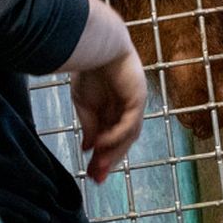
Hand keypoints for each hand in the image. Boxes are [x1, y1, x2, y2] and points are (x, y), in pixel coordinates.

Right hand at [70, 48, 145, 183]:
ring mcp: (134, 104)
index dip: (102, 156)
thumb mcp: (84, 104)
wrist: (97, 43)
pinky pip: (127, 124)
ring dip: (113, 154)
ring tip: (98, 168)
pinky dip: (115, 136)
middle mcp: (127, 109)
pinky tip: (100, 145)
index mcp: (114, 108)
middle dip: (109, 160)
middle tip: (96, 179)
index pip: (112, 138)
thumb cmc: (89, 68)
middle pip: (122, 142)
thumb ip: (90, 126)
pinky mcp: (138, 99)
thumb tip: (89, 149)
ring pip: (128, 137)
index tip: (90, 173)